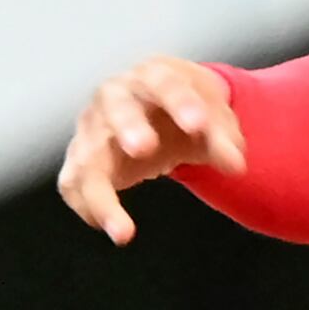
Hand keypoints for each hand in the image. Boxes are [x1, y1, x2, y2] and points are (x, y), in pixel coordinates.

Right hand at [56, 56, 245, 244]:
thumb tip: (235, 165)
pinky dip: (87, 207)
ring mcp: (93, 126)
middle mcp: (116, 96)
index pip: (165, 83)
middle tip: (143, 149)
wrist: (163, 105)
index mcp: (153, 76)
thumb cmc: (187, 109)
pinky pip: (74, 183)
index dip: (181, 103)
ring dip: (100, 196)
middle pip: (116, 107)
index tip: (199, 126)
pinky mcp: (82, 156)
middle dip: (128, 126)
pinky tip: (110, 228)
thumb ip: (223, 139)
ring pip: (87, 156)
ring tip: (123, 232)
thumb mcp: (214, 116)